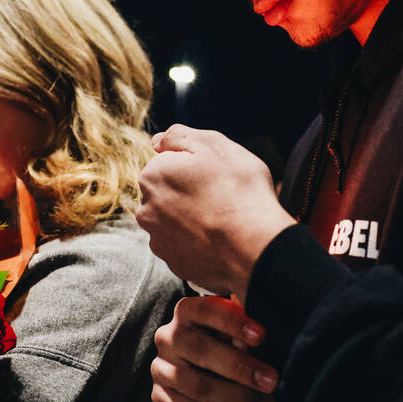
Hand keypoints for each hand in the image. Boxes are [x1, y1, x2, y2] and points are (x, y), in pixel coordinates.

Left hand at [136, 125, 295, 298]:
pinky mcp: (175, 264)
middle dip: (187, 192)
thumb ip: (178, 136)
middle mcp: (147, 210)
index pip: (165, 163)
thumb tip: (157, 141)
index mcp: (152, 176)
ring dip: (191, 218)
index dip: (191, 166)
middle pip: (167, 193)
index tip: (213, 173)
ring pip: (174, 221)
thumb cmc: (238, 190)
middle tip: (219, 195)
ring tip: (221, 219)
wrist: (255, 246)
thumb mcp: (213, 145)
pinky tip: (219, 239)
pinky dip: (197, 242)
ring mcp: (159, 240)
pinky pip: (184, 246)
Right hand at [150, 296, 277, 401]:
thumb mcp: (234, 330)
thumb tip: (258, 342)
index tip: (261, 336)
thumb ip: (243, 333)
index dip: (233, 322)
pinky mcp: (159, 397)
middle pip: (202, 351)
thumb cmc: (224, 344)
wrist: (194, 370)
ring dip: (236, 397)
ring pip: (198, 387)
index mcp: (186, 312)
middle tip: (271, 380)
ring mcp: (160, 368)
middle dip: (241, 367)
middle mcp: (168, 337)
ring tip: (261, 401)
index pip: (206, 311)